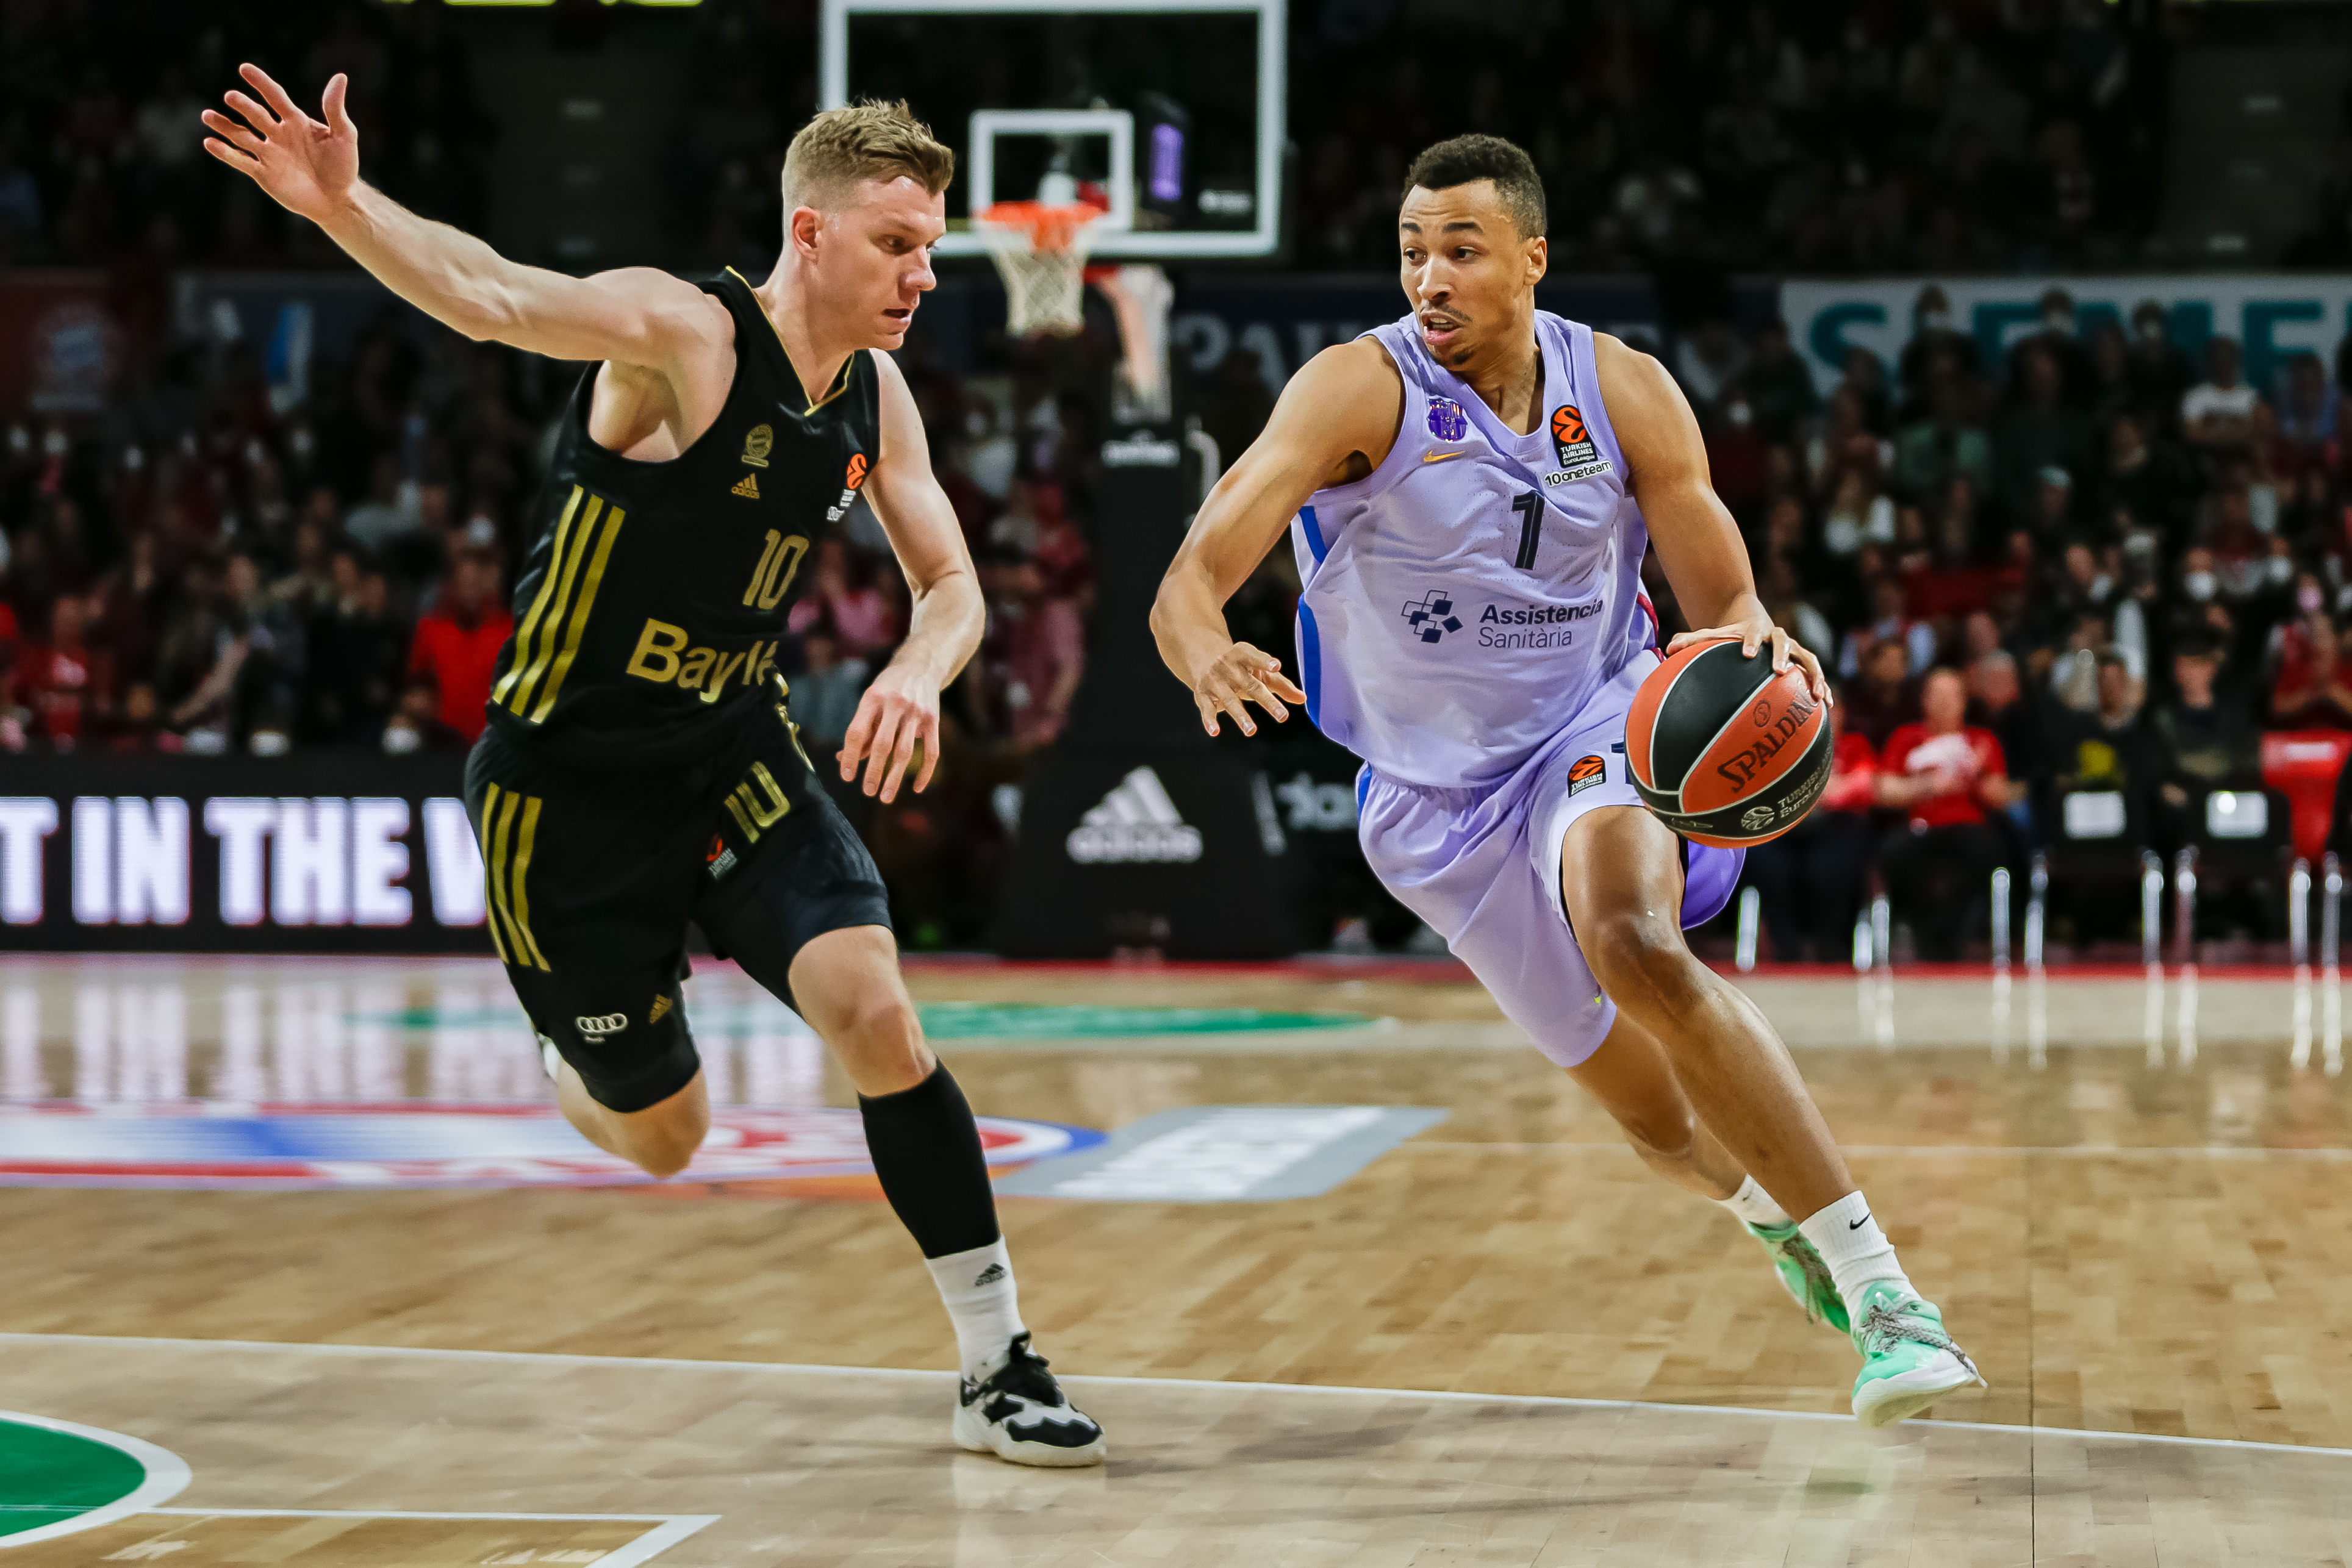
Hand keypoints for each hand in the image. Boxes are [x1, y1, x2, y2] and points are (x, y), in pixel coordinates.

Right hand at [201, 64, 359, 222]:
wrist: (338, 200)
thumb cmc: (343, 166)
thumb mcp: (345, 135)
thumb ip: (335, 108)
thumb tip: (340, 77)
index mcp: (295, 121)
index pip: (275, 97)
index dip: (261, 83)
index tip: (245, 69)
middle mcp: (278, 134)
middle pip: (256, 115)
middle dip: (244, 106)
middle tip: (231, 97)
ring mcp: (269, 153)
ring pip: (242, 136)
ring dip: (224, 126)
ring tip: (207, 115)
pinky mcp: (263, 174)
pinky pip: (241, 161)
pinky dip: (225, 153)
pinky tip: (210, 143)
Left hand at [839, 664, 939, 803]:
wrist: (921, 666)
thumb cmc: (888, 688)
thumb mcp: (870, 701)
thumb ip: (862, 729)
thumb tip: (843, 759)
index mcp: (872, 698)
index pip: (857, 732)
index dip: (850, 756)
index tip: (847, 777)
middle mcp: (895, 704)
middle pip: (882, 745)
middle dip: (874, 772)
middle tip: (867, 792)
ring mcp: (917, 712)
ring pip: (904, 752)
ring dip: (895, 777)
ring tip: (885, 797)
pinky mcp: (933, 720)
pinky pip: (931, 751)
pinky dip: (925, 772)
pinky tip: (916, 788)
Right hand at [1189, 641, 1305, 737]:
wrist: (1202, 659)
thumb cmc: (1239, 668)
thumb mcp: (1259, 672)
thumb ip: (1280, 685)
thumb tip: (1302, 698)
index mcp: (1243, 655)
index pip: (1255, 658)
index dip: (1265, 662)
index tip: (1276, 667)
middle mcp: (1228, 666)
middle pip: (1250, 686)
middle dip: (1266, 701)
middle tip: (1282, 716)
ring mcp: (1214, 681)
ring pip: (1230, 700)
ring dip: (1240, 716)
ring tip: (1251, 730)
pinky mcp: (1202, 694)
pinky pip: (1206, 709)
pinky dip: (1209, 721)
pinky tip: (1214, 731)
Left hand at [1667, 612, 1830, 704]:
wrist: (1756, 625)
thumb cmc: (1731, 636)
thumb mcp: (1713, 636)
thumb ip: (1692, 641)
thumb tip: (1668, 648)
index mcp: (1756, 631)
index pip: (1754, 634)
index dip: (1752, 642)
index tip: (1747, 653)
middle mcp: (1779, 638)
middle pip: (1786, 643)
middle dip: (1784, 656)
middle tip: (1780, 671)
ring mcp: (1795, 651)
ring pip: (1810, 660)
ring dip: (1815, 676)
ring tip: (1817, 696)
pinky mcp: (1804, 664)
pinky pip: (1816, 676)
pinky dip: (1823, 688)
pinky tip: (1828, 707)